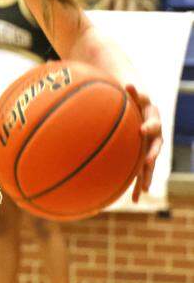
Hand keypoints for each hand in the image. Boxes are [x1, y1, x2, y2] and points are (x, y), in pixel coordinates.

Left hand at [127, 83, 161, 200]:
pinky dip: (137, 183)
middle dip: (152, 156)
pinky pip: (140, 171)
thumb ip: (133, 93)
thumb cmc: (135, 100)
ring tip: (142, 191)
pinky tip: (133, 198)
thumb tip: (127, 84)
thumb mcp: (135, 95)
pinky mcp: (143, 157)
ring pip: (150, 164)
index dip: (149, 125)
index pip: (153, 122)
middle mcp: (155, 136)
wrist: (141, 108)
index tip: (142, 129)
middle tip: (147, 162)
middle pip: (155, 147)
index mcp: (153, 119)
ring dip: (146, 176)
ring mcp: (150, 148)